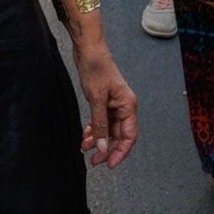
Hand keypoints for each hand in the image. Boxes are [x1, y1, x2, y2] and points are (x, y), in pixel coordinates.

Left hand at [72, 41, 137, 168]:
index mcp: (128, 105)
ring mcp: (113, 104)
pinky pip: (101, 122)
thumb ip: (101, 124)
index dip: (120, 152)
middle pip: (118, 135)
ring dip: (98, 141)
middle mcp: (123, 106)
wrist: (88, 49)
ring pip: (108, 130)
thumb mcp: (97, 99)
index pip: (129, 136)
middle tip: (93, 160)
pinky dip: (94, 130)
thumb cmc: (96, 69)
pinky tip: (85, 136)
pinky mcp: (103, 102)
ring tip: (85, 148)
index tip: (109, 164)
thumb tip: (103, 147)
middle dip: (106, 149)